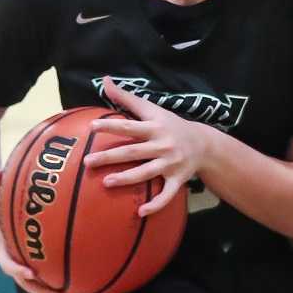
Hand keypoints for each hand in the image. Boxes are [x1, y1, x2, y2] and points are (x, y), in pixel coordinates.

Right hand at [0, 171, 65, 292]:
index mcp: (0, 248)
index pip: (7, 263)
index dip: (17, 270)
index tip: (30, 273)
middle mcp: (12, 259)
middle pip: (27, 283)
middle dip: (45, 291)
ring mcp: (22, 263)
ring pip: (40, 284)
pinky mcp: (32, 260)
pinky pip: (48, 274)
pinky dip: (63, 279)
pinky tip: (86, 282)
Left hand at [84, 77, 209, 215]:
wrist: (204, 144)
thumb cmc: (171, 124)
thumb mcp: (152, 108)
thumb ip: (127, 97)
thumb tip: (104, 80)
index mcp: (155, 128)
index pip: (129, 126)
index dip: (111, 126)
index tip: (92, 127)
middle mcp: (162, 145)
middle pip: (133, 152)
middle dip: (110, 156)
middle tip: (88, 162)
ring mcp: (170, 164)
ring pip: (146, 173)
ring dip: (127, 178)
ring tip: (107, 183)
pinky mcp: (177, 180)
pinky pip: (166, 195)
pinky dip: (156, 204)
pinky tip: (141, 213)